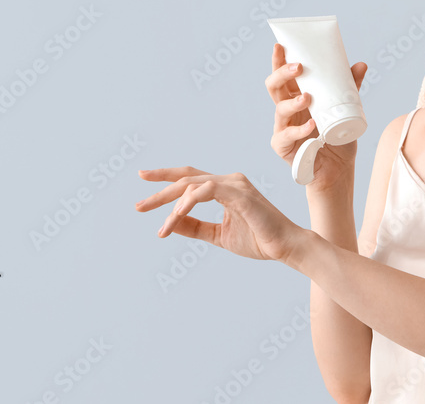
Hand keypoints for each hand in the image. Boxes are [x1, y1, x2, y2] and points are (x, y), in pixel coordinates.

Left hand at [134, 166, 304, 262]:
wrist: (285, 247)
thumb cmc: (258, 239)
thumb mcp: (218, 234)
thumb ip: (195, 226)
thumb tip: (169, 223)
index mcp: (225, 188)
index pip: (191, 177)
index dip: (166, 177)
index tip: (142, 178)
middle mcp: (230, 181)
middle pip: (187, 178)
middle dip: (160, 191)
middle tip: (139, 206)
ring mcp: (236, 185)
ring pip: (193, 185)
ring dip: (172, 205)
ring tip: (160, 226)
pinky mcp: (241, 194)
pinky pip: (207, 191)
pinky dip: (189, 202)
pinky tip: (176, 216)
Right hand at [265, 43, 367, 192]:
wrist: (338, 168)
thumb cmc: (336, 136)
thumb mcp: (346, 108)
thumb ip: (350, 87)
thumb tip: (361, 64)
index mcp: (297, 96)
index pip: (284, 75)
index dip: (279, 60)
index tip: (281, 45)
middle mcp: (287, 110)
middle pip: (274, 87)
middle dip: (282, 74)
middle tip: (297, 67)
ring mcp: (283, 128)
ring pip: (279, 110)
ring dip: (292, 102)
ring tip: (307, 97)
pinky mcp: (284, 147)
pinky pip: (286, 136)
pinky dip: (299, 130)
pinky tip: (311, 125)